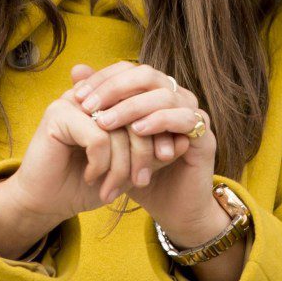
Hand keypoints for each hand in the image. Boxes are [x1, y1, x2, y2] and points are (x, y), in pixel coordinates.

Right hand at [0, 65, 176, 259]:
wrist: (47, 203)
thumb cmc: (89, 183)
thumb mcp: (130, 165)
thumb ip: (153, 149)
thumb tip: (186, 138)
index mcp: (111, 99)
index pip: (148, 104)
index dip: (161, 131)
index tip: (168, 158)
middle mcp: (93, 94)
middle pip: (137, 115)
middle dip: (144, 153)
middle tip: (141, 182)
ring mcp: (74, 100)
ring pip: (119, 128)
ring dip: (122, 165)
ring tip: (115, 188)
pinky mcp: (58, 114)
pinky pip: (98, 137)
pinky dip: (101, 164)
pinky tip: (93, 178)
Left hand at [71, 61, 218, 242]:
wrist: (173, 211)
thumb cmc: (141, 174)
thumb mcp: (113, 140)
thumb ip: (98, 106)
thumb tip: (76, 68)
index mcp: (158, 94)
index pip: (131, 70)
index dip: (104, 78)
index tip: (77, 95)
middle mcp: (179, 99)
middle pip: (148, 75)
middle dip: (115, 88)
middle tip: (89, 106)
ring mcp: (195, 116)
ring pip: (165, 95)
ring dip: (132, 106)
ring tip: (105, 122)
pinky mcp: (205, 137)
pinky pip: (185, 119)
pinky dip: (159, 121)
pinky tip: (137, 130)